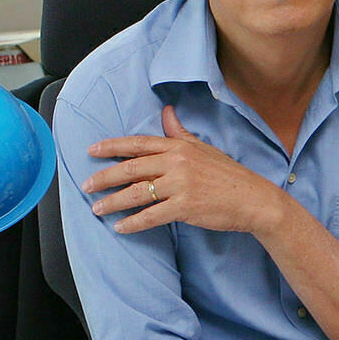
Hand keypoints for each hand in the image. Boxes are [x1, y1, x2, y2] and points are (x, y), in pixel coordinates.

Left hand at [86, 106, 286, 236]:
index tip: (91, 151)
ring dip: (112, 202)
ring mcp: (180, 185)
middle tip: (85, 185)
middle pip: (130, 168)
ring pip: (137, 192)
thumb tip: (166, 112)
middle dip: (104, 177)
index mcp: (178, 147)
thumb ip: (179, 132)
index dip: (111, 147)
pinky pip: (152, 216)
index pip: (138, 143)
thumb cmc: (228, 174)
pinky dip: (133, 223)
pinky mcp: (185, 207)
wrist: (253, 198)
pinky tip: (120, 227)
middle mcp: (176, 162)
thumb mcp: (202, 147)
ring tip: (97, 209)